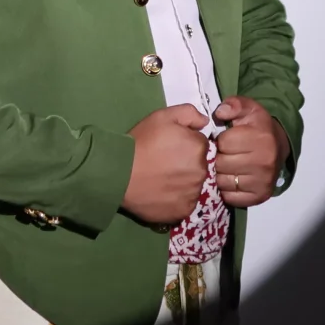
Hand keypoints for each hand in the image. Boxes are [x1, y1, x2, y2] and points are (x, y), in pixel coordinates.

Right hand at [121, 103, 211, 224]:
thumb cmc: (141, 142)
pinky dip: (177, 199)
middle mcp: (201, 171)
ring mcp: (193, 193)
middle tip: (164, 164)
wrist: (119, 173)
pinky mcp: (184, 210)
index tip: (170, 148)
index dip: (185, 145)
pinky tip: (162, 193)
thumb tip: (205, 122)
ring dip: (183, 182)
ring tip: (162, 180)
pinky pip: (186, 202)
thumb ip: (188, 114)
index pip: (200, 145)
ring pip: (193, 185)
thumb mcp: (162, 117)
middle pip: (199, 165)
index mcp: (198, 147)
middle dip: (186, 163)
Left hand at [211, 95, 285, 207]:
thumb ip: (234, 104)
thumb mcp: (249, 109)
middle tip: (227, 153)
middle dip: (219, 157)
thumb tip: (221, 112)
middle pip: (221, 163)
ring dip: (221, 174)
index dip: (221, 140)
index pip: (224, 143)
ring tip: (229, 165)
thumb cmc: (258, 127)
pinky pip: (230, 197)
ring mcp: (262, 181)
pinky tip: (233, 178)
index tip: (227, 139)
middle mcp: (264, 162)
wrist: (278, 146)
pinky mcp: (260, 196)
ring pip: (223, 182)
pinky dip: (228, 189)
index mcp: (261, 139)